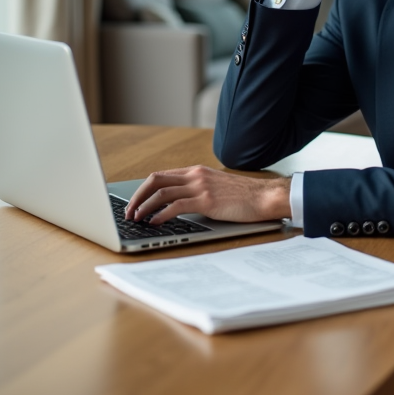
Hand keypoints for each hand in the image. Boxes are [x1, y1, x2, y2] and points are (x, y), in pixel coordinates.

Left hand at [124, 165, 290, 224]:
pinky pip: (175, 206)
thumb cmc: (244, 197)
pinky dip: (160, 215)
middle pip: (155, 180)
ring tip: (137, 219)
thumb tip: (177, 207)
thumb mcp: (216, 188)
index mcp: (196, 171)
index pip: (161, 175)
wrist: (265, 197)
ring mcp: (200, 186)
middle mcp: (195, 175)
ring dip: (144, 206)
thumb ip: (198, 192)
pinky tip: (155, 223)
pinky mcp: (206, 201)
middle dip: (137, 196)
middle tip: (129, 212)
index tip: (135, 202)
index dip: (144, 189)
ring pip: (161, 192)